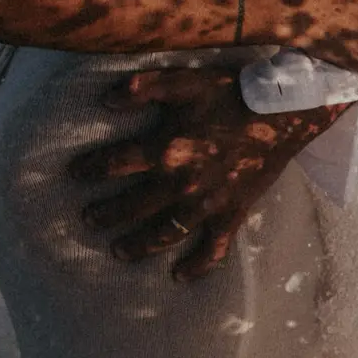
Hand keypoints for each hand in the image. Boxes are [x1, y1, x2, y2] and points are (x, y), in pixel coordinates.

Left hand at [72, 67, 345, 279]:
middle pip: (133, 206)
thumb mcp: (185, 80)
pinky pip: (212, 249)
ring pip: (164, 233)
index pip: (116, 163)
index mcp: (166, 148)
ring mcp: (207, 203)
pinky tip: (179, 276)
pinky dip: (196, 267)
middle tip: (88, 220)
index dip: (91, 169)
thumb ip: (144, 87)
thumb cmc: (232, 92)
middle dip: (106, 215)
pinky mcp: (232, 214)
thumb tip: (106, 99)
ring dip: (138, 245)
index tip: (73, 174)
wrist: (284, 112)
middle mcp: (181, 182)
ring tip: (117, 251)